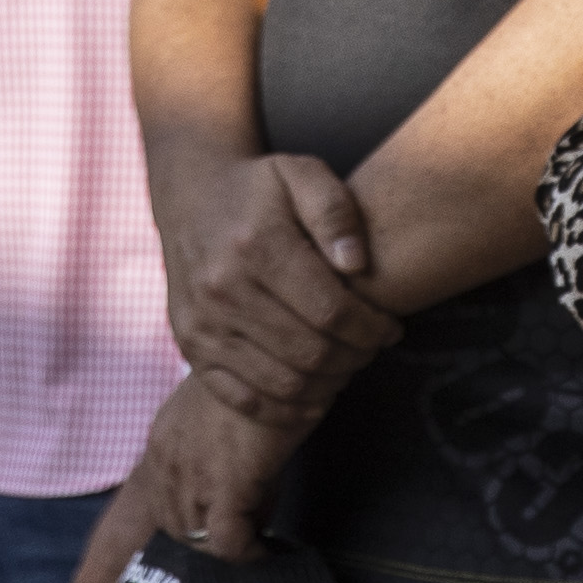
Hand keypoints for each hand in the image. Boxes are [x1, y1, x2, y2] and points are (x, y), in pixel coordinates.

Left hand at [57, 374, 304, 582]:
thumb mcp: (222, 436)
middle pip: (119, 562)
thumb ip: (214, 482)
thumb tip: (227, 535)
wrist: (280, 352)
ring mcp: (189, 484)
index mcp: (157, 465)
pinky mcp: (226, 489)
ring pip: (177, 562)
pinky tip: (267, 573)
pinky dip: (247, 565)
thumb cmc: (262, 384)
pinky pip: (230, 548)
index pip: (108, 542)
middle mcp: (161, 478)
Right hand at [152, 150, 399, 424]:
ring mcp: (202, 324)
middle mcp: (222, 290)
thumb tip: (357, 264)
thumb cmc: (260, 189)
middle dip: (356, 358)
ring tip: (347, 365)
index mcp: (256, 246)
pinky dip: (285, 408)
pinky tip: (313, 394)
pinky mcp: (191, 347)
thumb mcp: (301, 174)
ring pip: (281, 382)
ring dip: (328, 385)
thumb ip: (335, 211)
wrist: (191, 199)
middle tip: (372, 348)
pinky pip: (242, 398)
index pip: (331, 311)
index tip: (391, 328)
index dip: (372, 329)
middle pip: (310, 352)